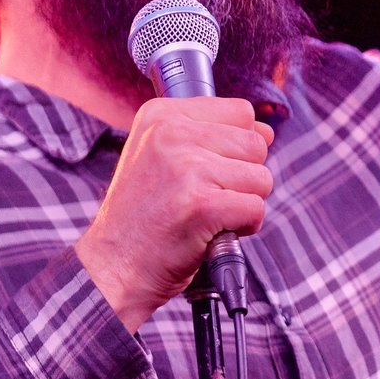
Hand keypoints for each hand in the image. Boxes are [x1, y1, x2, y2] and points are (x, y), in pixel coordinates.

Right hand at [75, 96, 275, 331]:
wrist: (112, 267)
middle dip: (242, 178)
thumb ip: (213, 135)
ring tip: (205, 215)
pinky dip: (244, 227)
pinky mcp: (202, 204)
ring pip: (261, 178)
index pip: (240, 112)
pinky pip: (256, 208)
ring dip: (243, 203)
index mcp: (161, 115)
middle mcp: (171, 133)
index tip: (206, 170)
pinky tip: (211, 232)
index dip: (237, 147)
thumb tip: (267, 131)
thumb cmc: (144, 215)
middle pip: (256, 144)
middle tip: (203, 198)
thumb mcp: (162, 156)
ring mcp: (186, 167)